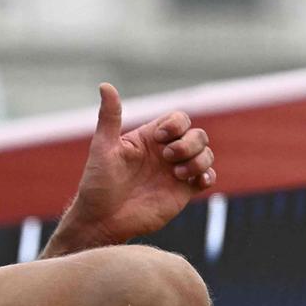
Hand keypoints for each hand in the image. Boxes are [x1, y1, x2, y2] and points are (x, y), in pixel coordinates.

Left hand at [52, 83, 215, 250]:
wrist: (102, 220)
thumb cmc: (97, 183)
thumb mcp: (103, 147)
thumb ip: (109, 117)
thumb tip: (105, 85)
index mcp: (148, 138)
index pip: (178, 119)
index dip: (176, 124)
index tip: (159, 138)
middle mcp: (165, 153)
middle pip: (197, 135)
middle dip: (189, 143)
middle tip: (168, 158)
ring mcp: (175, 172)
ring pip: (206, 154)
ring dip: (199, 160)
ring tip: (177, 175)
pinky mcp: (183, 192)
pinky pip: (207, 178)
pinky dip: (208, 176)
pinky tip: (196, 182)